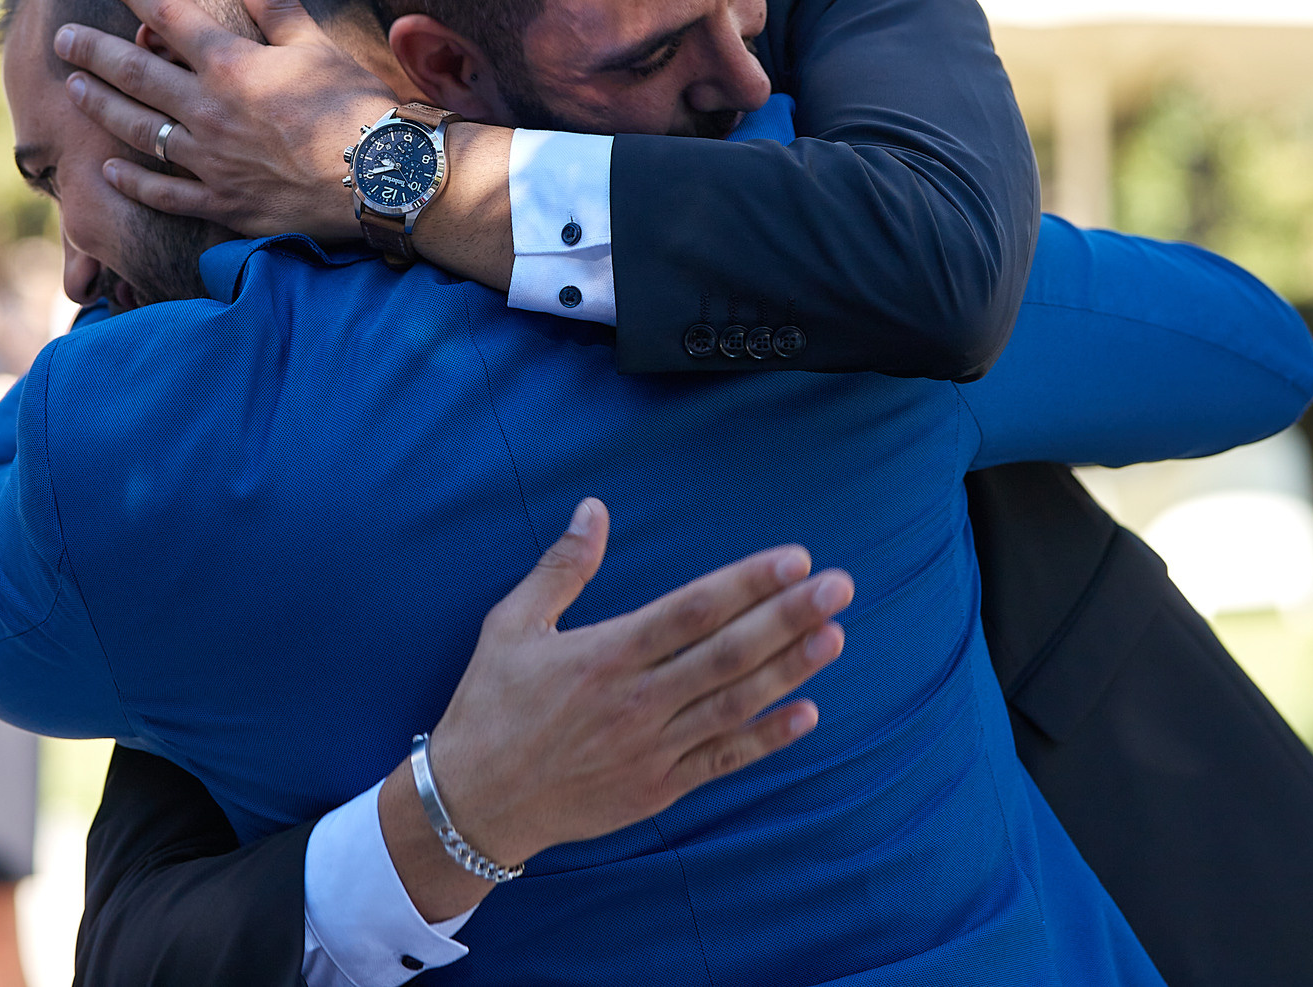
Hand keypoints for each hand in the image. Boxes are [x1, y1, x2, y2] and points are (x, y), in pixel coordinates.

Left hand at [53, 0, 392, 241]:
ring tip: (76, 90)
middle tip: (62, 39)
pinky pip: (163, 192)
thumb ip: (276, 4)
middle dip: (94, 52)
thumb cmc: (355, 106)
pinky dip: (132, 181)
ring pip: (138, 130)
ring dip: (102, 107)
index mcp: (231, 65)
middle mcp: (207, 110)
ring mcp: (209, 160)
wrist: (377, 178)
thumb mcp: (317, 44)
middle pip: (136, 74)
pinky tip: (107, 170)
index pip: (170, 16)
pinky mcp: (221, 202)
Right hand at [379, 497, 851, 920]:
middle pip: (727, 653)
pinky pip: (723, 759)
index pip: (691, 610)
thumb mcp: (511, 625)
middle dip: (788, 617)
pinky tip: (808, 713)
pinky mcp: (658, 787)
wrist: (473, 803)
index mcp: (604, 653)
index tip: (794, 559)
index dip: (747, 583)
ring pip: (735, 703)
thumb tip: (593, 509)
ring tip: (836, 636)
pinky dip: (767, 738)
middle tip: (840, 587)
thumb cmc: (490, 706)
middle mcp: (636, 699)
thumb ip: (561, 568)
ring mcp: (652, 747)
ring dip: (790, 670)